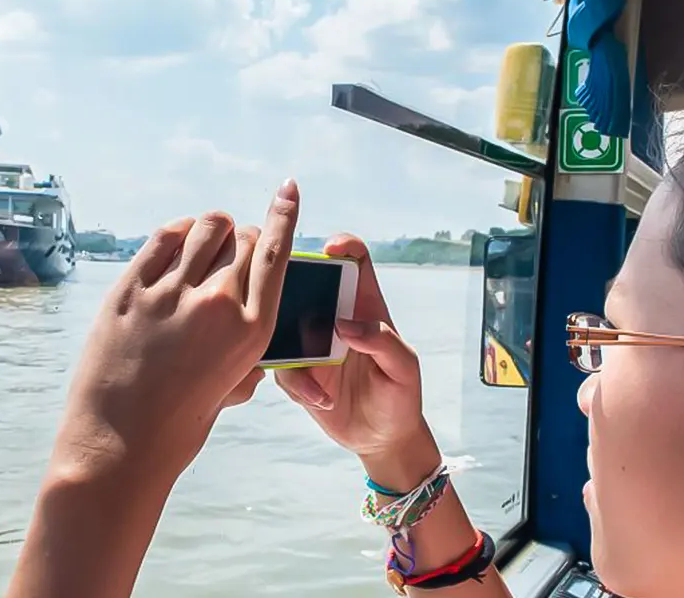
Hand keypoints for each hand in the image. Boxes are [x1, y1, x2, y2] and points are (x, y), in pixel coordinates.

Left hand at [53, 180, 300, 479]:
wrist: (118, 446)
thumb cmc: (179, 427)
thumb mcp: (230, 389)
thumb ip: (246, 353)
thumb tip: (247, 329)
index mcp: (250, 331)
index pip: (276, 254)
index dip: (284, 215)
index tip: (288, 189)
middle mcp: (216, 305)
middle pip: (243, 237)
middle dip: (244, 237)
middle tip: (232, 252)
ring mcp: (170, 294)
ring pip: (205, 227)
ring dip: (212, 229)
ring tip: (205, 244)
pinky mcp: (130, 290)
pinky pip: (162, 238)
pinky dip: (177, 233)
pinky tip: (177, 242)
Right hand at [274, 234, 438, 487]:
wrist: (382, 439)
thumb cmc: (400, 397)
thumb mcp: (404, 369)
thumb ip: (383, 341)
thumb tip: (346, 325)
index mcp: (365, 306)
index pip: (354, 260)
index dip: (342, 245)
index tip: (330, 249)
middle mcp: (334, 317)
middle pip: (306, 282)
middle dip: (293, 288)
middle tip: (298, 318)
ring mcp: (311, 342)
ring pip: (281, 324)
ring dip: (290, 349)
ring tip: (320, 386)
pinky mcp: (297, 369)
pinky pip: (279, 364)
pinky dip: (295, 382)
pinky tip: (321, 400)